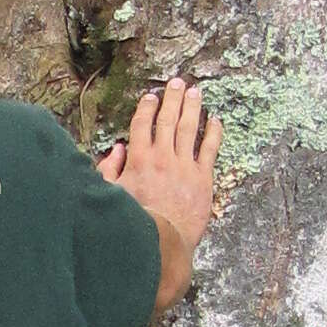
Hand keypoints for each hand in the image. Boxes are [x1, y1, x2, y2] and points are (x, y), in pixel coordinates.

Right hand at [102, 79, 219, 316]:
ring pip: (190, 128)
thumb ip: (110, 170)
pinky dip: (214, 132)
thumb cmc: (134, 223)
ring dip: (193, 107)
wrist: (161, 244)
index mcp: (138, 160)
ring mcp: (184, 166)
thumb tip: (116, 150)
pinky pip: (210, 149)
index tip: (151, 96)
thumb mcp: (111, 196)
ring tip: (196, 92)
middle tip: (177, 83)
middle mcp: (162, 157)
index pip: (142, 125)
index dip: (147, 108)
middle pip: (168, 120)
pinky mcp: (203, 178)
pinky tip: (216, 120)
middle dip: (172, 98)